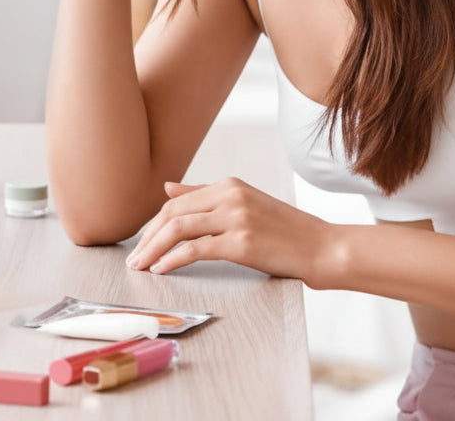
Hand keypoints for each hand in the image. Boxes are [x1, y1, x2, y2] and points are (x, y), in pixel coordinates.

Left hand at [124, 177, 333, 284]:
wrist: (322, 247)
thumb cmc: (285, 231)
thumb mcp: (244, 203)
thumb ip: (205, 196)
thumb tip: (168, 187)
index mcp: (229, 184)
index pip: (177, 202)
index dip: (153, 224)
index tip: (141, 242)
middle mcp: (230, 195)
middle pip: (172, 213)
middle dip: (147, 237)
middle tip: (133, 258)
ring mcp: (236, 217)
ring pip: (178, 229)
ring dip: (152, 249)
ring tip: (140, 266)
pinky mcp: (241, 242)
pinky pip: (195, 249)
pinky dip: (172, 259)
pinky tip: (161, 269)